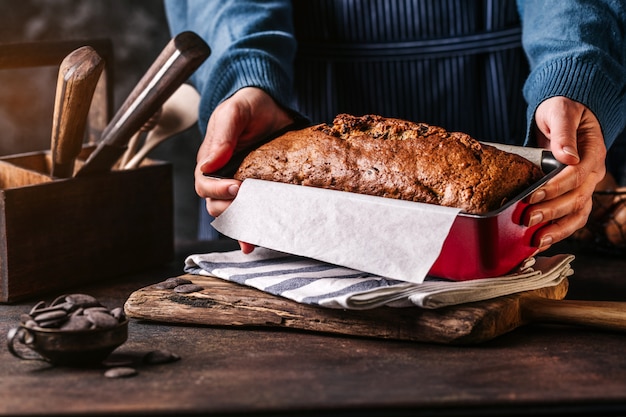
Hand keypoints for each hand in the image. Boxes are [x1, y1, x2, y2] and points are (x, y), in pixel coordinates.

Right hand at [195, 87, 293, 252]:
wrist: (272, 107)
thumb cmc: (249, 106)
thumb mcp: (235, 112)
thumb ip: (223, 134)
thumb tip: (210, 163)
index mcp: (210, 161)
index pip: (204, 184)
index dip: (217, 190)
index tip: (237, 187)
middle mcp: (222, 177)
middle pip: (216, 205)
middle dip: (232, 210)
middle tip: (253, 206)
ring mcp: (239, 186)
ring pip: (232, 214)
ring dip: (242, 225)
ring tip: (257, 231)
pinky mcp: (257, 191)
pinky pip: (249, 215)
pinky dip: (250, 231)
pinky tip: (254, 242)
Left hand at [525, 96, 606, 250]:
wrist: (564, 115)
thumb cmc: (562, 110)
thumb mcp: (561, 112)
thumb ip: (563, 133)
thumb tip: (567, 156)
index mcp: (593, 153)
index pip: (576, 176)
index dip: (555, 188)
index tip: (533, 195)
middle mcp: (592, 174)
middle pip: (576, 199)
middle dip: (551, 212)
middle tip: (527, 219)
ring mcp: (585, 186)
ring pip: (578, 214)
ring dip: (557, 229)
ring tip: (537, 241)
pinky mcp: (573, 194)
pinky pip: (571, 217)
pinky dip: (557, 231)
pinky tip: (541, 241)